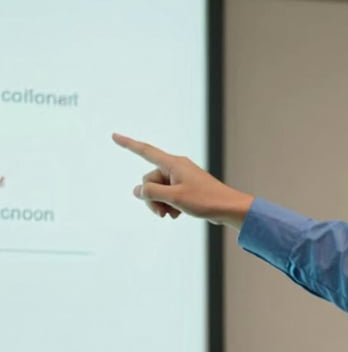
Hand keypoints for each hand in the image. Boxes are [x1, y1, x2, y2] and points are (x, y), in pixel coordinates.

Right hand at [112, 133, 253, 229]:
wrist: (228, 208)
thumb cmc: (205, 200)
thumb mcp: (174, 198)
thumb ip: (152, 193)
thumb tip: (137, 190)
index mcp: (173, 164)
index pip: (145, 151)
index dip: (128, 144)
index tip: (114, 136)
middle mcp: (176, 168)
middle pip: (150, 180)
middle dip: (151, 198)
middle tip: (161, 213)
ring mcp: (181, 178)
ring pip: (158, 190)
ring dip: (160, 204)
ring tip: (171, 215)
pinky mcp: (186, 189)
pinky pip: (169, 195)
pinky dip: (170, 205)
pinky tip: (178, 214)